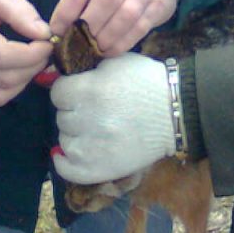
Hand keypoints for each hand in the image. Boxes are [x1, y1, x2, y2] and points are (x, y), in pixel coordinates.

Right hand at [0, 0, 52, 105]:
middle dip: (32, 67)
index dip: (32, 54)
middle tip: (44, 51)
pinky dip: (8, 87)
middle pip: (3, 78)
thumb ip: (20, 10)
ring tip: (31, 60)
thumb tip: (44, 34)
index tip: (47, 42)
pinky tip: (13, 68)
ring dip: (23, 81)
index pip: (3, 57)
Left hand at [49, 0, 179, 54]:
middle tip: (77, 41)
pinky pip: (141, 27)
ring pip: (127, 14)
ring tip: (93, 48)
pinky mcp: (160, 3)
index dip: (68, 9)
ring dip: (107, 36)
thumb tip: (60, 28)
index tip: (58, 29)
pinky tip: (109, 50)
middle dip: (89, 24)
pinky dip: (122, 43)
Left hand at [50, 54, 174, 182]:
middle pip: (62, 116)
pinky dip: (63, 162)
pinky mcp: (101, 169)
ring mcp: (92, 148)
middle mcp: (87, 120)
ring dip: (74, 133)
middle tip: (92, 109)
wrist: (175, 112)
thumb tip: (62, 77)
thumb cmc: (147, 81)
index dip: (68, 90)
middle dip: (74, 111)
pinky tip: (65, 154)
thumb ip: (88, 69)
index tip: (79, 91)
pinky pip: (68, 170)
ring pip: (65, 140)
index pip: (58, 92)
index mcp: (90, 90)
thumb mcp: (116, 62)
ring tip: (92, 129)